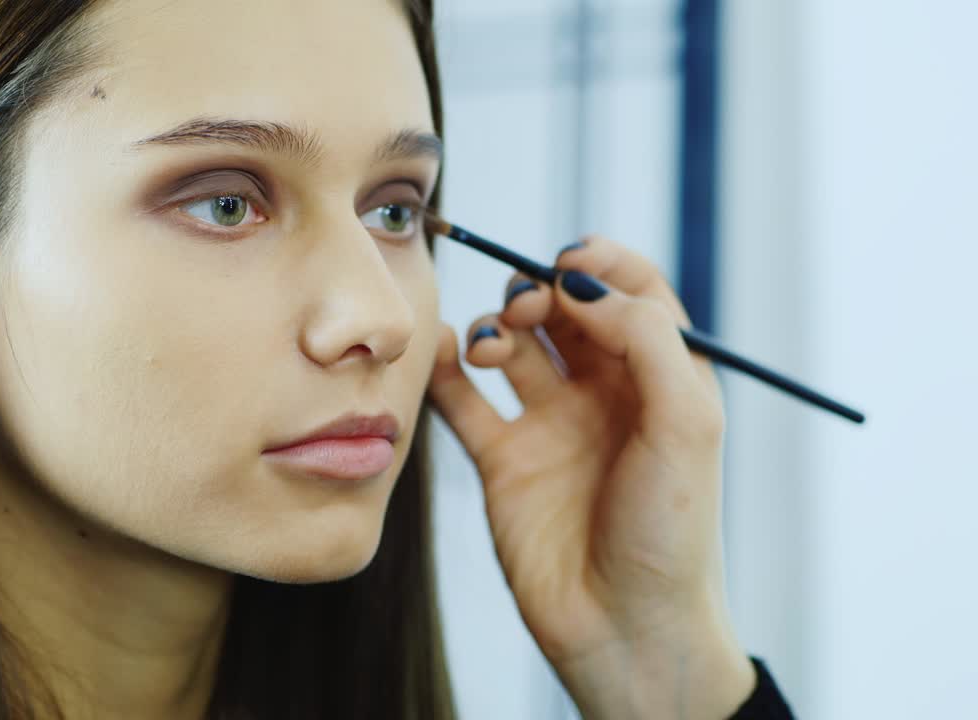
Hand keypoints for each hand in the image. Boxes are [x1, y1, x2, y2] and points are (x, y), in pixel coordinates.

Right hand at [426, 236, 755, 719]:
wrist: (623, 626)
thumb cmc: (671, 532)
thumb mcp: (687, 423)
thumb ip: (645, 337)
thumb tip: (582, 285)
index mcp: (660, 378)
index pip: (632, 291)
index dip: (601, 264)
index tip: (568, 262)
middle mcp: (604, 393)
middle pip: (564, 311)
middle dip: (538, 292)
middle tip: (528, 311)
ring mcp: (550, 425)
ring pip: (512, 346)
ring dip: (494, 327)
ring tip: (491, 350)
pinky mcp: (502, 460)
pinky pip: (464, 398)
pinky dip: (446, 367)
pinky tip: (443, 354)